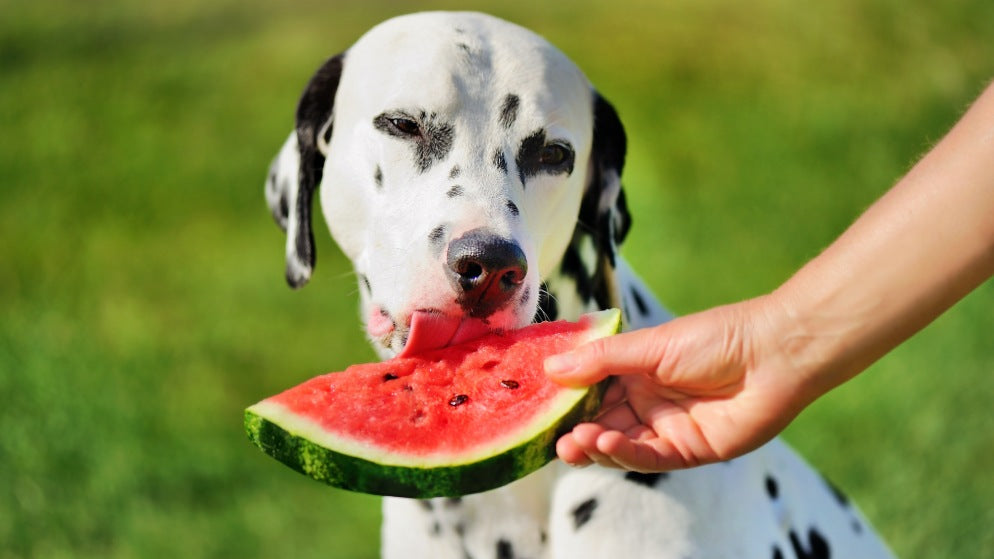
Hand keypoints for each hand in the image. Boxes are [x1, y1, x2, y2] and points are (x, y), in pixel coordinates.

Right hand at [544, 296, 813, 471]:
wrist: (775, 354)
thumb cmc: (716, 337)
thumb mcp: (649, 344)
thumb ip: (601, 359)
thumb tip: (550, 366)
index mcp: (636, 372)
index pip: (591, 392)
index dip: (565, 402)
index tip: (537, 407)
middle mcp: (648, 402)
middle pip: (600, 423)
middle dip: (575, 433)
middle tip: (553, 439)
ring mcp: (667, 428)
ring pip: (620, 445)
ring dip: (595, 446)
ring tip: (575, 441)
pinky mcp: (689, 451)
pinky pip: (648, 458)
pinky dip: (623, 453)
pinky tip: (604, 444)